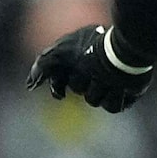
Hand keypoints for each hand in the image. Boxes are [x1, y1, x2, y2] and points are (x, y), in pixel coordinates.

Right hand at [25, 24, 152, 113]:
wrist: (121, 54)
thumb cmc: (90, 50)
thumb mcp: (58, 53)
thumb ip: (41, 66)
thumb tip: (31, 85)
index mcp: (79, 58)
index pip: (62, 80)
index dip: (58, 87)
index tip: (59, 94)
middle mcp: (94, 69)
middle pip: (78, 90)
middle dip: (82, 83)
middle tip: (90, 70)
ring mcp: (111, 82)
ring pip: (95, 100)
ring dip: (99, 89)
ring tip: (108, 77)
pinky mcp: (126, 93)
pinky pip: (114, 107)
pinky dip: (114, 97)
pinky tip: (119, 87)